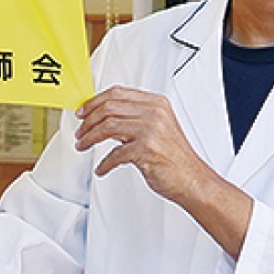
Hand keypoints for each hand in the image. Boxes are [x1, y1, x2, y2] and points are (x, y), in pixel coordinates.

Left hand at [74, 86, 252, 257]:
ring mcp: (151, 130)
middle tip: (80, 131)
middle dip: (88, 120)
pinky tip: (102, 168)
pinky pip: (115, 154)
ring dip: (90, 138)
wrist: (193, 179)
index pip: (117, 93)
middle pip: (109, 107)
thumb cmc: (175, 157)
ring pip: (108, 126)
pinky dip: (104, 163)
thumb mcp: (158, 127)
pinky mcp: (147, 150)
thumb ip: (136, 117)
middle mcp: (154, 113)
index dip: (95, 102)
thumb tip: (105, 116)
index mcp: (156, 103)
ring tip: (83, 145)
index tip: (83, 111)